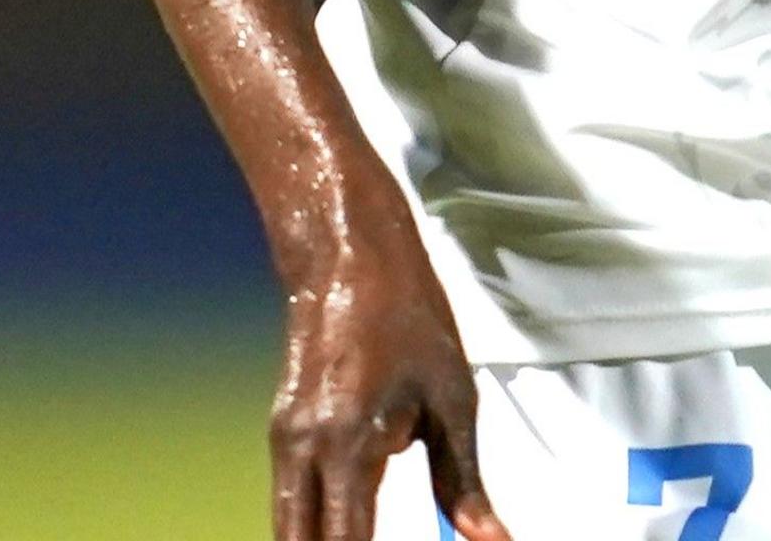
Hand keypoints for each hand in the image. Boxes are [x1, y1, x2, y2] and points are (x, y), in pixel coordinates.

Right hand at [270, 223, 513, 540]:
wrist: (350, 258)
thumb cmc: (407, 316)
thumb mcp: (453, 398)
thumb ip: (464, 481)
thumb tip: (490, 538)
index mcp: (348, 444)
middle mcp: (304, 448)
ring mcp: (284, 439)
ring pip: (287, 526)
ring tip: (362, 539)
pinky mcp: (280, 429)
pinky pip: (288, 498)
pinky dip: (310, 522)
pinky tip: (342, 527)